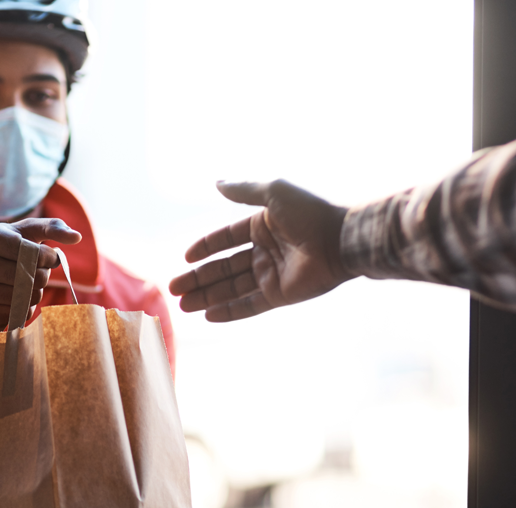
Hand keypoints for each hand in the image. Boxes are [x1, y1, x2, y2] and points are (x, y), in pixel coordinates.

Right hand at [0, 218, 81, 326]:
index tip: (47, 257)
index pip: (35, 254)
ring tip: (24, 283)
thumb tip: (77, 237)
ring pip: (29, 298)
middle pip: (35, 278)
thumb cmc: (0, 248)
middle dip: (43, 275)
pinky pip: (20, 314)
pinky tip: (13, 296)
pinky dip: (24, 306)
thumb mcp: (20, 232)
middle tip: (35, 271)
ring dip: (36, 292)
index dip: (48, 258)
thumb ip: (51, 228)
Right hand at [169, 180, 349, 321]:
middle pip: (223, 268)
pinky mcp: (280, 295)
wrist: (342, 240)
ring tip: (182, 305)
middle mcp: (264, 251)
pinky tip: (207, 316)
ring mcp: (271, 275)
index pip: (225, 239)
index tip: (185, 258)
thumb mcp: (273, 193)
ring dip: (206, 297)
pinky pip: (249, 305)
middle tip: (173, 289)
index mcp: (262, 226)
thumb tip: (216, 182)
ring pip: (231, 289)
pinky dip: (229, 312)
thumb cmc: (310, 212)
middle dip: (198, 279)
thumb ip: (243, 190)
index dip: (204, 248)